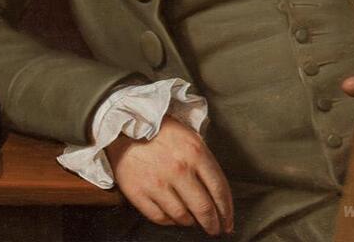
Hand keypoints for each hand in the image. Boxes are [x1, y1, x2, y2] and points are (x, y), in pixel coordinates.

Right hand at [106, 114, 233, 235]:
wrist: (124, 124)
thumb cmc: (160, 129)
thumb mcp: (190, 135)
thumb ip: (204, 160)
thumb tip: (216, 189)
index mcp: (196, 152)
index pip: (219, 189)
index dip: (226, 210)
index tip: (228, 221)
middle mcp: (179, 170)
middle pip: (204, 208)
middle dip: (213, 224)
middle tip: (215, 229)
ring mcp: (158, 183)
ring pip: (182, 217)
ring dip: (191, 222)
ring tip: (193, 221)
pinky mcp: (139, 193)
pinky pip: (160, 218)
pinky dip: (170, 221)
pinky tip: (173, 218)